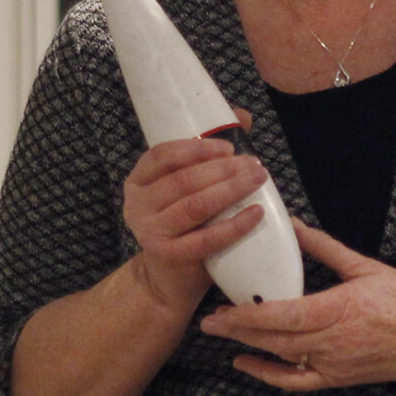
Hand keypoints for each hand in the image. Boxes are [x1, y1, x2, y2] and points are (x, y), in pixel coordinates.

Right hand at [122, 114, 266, 310]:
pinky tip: (255, 213)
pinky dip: (233, 225)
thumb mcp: (187, 189)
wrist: (167, 280)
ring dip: (230, 190)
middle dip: (223, 169)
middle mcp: (138, 204)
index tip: (229, 147)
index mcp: (138, 181)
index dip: (197, 149)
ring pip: (195, 205)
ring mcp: (150, 231)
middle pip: (183, 180)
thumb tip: (242, 115)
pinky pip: (206, 238)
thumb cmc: (183, 227)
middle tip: (254, 164)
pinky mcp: (168, 255)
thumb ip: (208, 155)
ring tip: (258, 179)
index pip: (162, 155)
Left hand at [200, 222, 395, 390]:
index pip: (283, 317)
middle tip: (209, 321)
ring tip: (222, 332)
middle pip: (274, 340)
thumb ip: (325, 249)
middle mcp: (333, 342)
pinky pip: (295, 382)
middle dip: (237, 331)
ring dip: (248, 346)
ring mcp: (333, 364)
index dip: (248, 316)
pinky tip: (246, 362)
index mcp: (339, 310)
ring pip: (280, 358)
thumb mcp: (365, 267)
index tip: (222, 310)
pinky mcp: (336, 378)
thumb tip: (295, 227)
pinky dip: (267, 374)